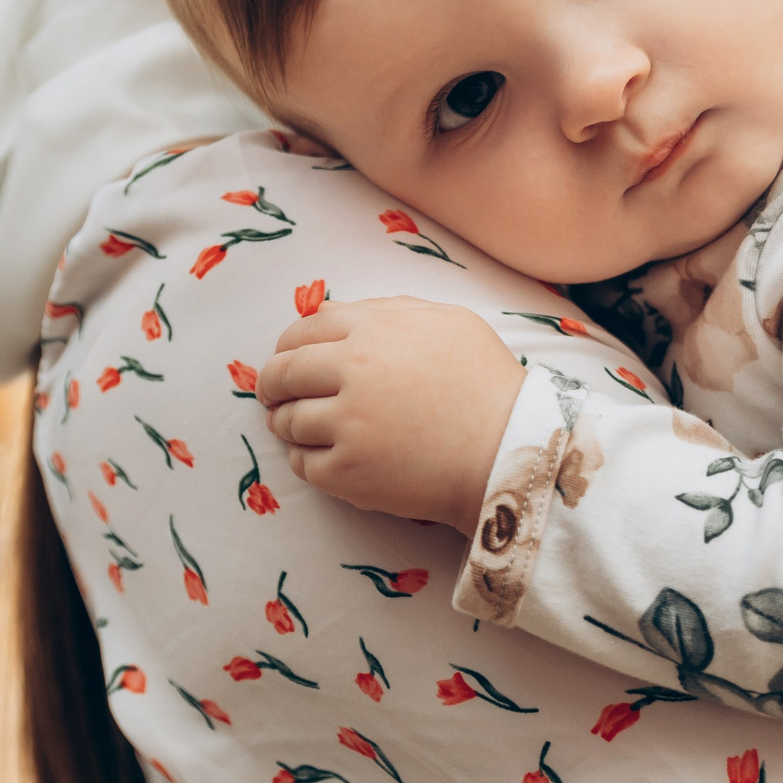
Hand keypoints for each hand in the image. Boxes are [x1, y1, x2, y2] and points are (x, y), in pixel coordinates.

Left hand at [258, 297, 526, 534]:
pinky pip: (303, 464)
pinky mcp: (349, 473)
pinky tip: (323, 458)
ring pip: (289, 421)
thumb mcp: (446, 321)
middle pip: (284, 373)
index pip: (303, 330)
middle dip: (272, 384)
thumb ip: (387, 309)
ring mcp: (348, 425)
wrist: (509, 450)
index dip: (288, 345)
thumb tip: (329, 311)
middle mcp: (353, 372)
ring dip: (287, 423)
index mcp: (372, 330)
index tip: (286, 358)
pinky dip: (305, 460)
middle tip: (274, 395)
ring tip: (298, 428)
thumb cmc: (485, 382)